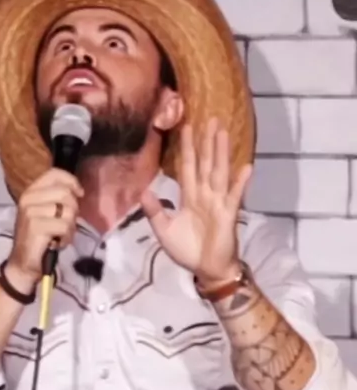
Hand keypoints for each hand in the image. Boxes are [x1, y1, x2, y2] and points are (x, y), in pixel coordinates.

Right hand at [7, 168, 83, 289]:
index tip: (80, 194)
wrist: (22, 262)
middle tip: (67, 224)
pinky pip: (64, 226)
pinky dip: (67, 237)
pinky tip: (58, 243)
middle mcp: (28, 198)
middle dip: (73, 210)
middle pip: (65, 193)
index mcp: (31, 191)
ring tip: (61, 235)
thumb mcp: (46, 212)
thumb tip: (78, 190)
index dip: (72, 181)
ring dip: (70, 227)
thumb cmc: (38, 237)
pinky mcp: (35, 226)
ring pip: (68, 211)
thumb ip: (57, 198)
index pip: (54, 174)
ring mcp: (30, 212)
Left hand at [141, 119, 251, 285]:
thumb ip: (155, 211)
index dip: (187, 148)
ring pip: (218, 172)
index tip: (187, 127)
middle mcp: (205, 195)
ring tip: (223, 132)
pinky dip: (240, 182)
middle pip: (205, 163)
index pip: (187, 167)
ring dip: (221, 152)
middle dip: (207, 142)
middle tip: (211, 118)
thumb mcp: (164, 230)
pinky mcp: (229, 214)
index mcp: (190, 196)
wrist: (206, 270)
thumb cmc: (188, 250)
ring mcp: (218, 202)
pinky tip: (246, 167)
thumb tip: (142, 190)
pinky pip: (234, 195)